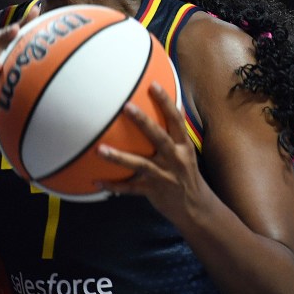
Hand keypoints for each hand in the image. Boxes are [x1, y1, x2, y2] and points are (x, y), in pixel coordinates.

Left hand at [96, 82, 206, 223]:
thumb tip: (170, 104)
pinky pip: (130, 188)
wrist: (197, 208)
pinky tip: (96, 181)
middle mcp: (175, 158)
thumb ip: (175, 132)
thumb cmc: (186, 173)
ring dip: (118, 157)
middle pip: (158, 137)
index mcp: (183, 146)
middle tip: (126, 106)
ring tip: (99, 149)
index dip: (166, 102)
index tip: (153, 85)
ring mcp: (164, 175)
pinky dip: (114, 186)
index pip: (176, 120)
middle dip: (143, 122)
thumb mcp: (187, 151)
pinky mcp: (153, 191)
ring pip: (140, 164)